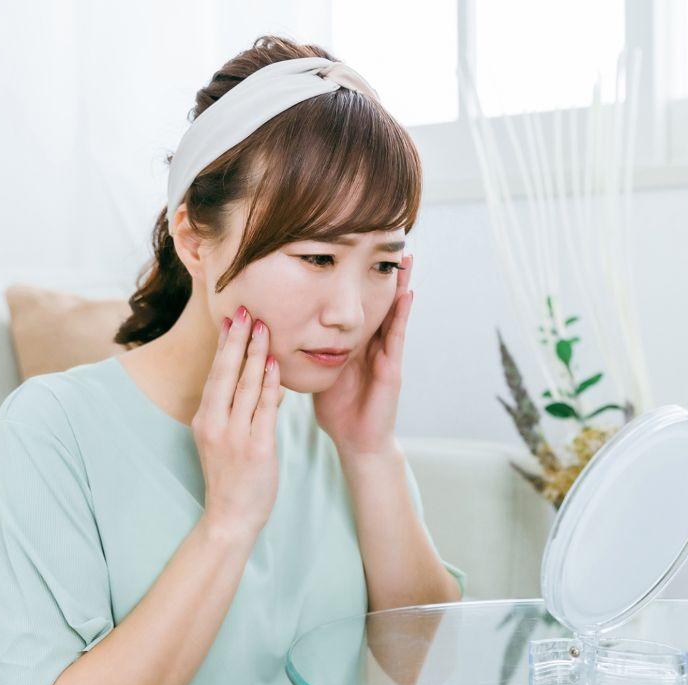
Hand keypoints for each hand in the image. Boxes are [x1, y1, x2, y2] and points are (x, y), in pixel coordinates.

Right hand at [193, 306, 281, 544]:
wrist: (230, 517)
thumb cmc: (231, 478)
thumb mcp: (223, 439)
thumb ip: (235, 410)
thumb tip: (255, 377)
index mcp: (204, 420)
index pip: (215, 374)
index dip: (224, 345)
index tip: (231, 318)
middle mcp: (215, 424)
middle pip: (226, 373)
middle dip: (237, 340)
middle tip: (245, 310)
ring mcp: (234, 436)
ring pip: (246, 386)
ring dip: (255, 354)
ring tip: (264, 327)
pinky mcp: (256, 448)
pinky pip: (264, 409)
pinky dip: (270, 384)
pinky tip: (274, 364)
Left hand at [312, 253, 414, 456]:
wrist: (356, 441)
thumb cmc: (338, 410)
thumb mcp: (320, 371)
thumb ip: (309, 351)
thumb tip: (280, 331)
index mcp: (356, 344)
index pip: (358, 305)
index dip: (360, 280)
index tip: (359, 250)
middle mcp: (373, 345)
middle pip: (380, 301)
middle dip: (385, 273)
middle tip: (392, 240)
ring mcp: (386, 355)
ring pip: (393, 313)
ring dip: (400, 285)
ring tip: (406, 258)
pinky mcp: (392, 368)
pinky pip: (397, 336)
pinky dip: (402, 314)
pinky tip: (408, 293)